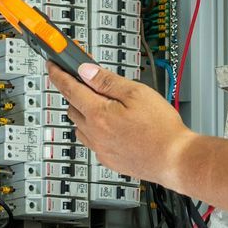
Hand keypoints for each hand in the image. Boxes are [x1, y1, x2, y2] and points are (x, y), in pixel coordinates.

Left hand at [47, 62, 198, 187]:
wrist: (175, 159)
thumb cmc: (161, 128)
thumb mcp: (136, 92)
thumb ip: (107, 81)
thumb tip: (85, 71)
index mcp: (98, 114)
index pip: (69, 89)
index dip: (58, 74)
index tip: (52, 66)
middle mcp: (94, 134)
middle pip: (73, 107)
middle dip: (76, 93)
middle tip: (90, 84)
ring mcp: (100, 149)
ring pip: (80, 126)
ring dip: (86, 113)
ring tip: (108, 107)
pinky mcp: (108, 160)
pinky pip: (92, 141)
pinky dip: (94, 131)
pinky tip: (113, 127)